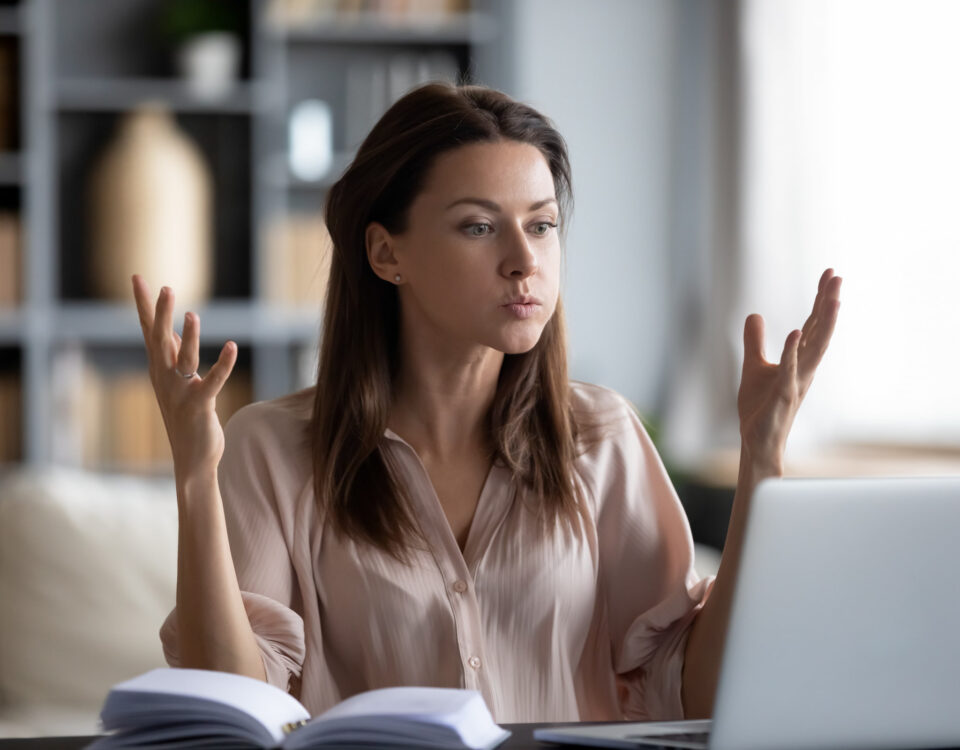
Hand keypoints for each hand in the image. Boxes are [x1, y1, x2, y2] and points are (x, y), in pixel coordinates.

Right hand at [132, 275, 236, 478]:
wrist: (192, 459)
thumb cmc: (186, 417)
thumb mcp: (176, 381)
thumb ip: (174, 355)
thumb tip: (172, 329)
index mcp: (160, 369)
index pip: (149, 330)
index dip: (143, 304)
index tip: (138, 277)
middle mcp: (165, 378)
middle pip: (159, 339)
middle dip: (160, 313)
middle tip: (164, 287)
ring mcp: (180, 392)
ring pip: (184, 358)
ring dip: (189, 336)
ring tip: (193, 314)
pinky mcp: (200, 405)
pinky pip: (213, 381)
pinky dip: (223, 364)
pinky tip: (232, 346)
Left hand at [737, 268, 841, 474]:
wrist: (757, 440)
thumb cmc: (760, 407)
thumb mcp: (753, 366)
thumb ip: (755, 341)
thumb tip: (754, 315)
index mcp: (799, 360)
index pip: (812, 324)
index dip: (821, 299)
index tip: (830, 273)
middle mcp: (804, 368)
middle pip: (820, 330)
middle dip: (828, 303)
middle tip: (837, 276)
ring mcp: (796, 381)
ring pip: (814, 349)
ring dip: (823, 324)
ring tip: (832, 299)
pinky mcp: (782, 396)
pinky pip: (789, 371)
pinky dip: (791, 352)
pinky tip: (794, 332)